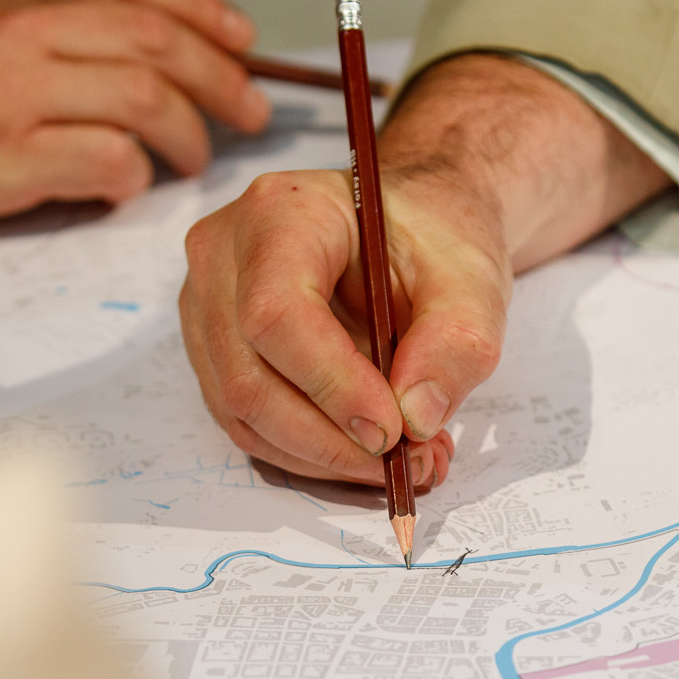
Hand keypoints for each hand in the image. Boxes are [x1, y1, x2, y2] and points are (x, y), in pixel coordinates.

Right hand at [0, 0, 270, 250]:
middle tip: (248, 109)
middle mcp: (3, 29)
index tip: (239, 40)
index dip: (198, 9)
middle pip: (150, 38)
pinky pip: (103, 162)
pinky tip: (124, 189)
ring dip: (185, 133)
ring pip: (141, 99)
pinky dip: (130, 178)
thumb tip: (126, 45)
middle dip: (217, 75)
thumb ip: (20, 16)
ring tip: (191, 159)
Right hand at [179, 53, 670, 483]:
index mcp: (282, 214)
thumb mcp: (471, 278)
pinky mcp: (216, 350)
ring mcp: (207, 305)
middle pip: (249, 377)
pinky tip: (367, 450)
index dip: (333, 387)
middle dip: (330, 441)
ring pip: (242, 413)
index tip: (395, 431)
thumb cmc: (434, 234)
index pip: (277, 315)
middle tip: (407, 464)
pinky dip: (309, 453)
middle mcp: (223, 256)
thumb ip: (456, 343)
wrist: (411, 219)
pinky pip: (248, 423)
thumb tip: (416, 420)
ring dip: (323, 457)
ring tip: (401, 460)